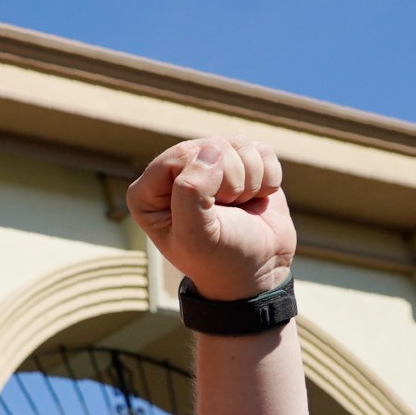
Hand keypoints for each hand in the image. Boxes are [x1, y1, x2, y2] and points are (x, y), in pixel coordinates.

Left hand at [126, 136, 295, 301]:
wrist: (258, 269)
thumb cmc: (219, 258)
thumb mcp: (195, 235)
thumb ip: (190, 192)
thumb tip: (210, 150)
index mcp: (147, 192)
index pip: (179, 156)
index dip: (204, 180)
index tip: (210, 211)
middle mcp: (175, 173)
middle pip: (211, 147)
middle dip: (230, 181)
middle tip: (226, 211)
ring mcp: (208, 165)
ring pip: (238, 145)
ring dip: (249, 181)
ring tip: (239, 207)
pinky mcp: (241, 163)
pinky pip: (261, 150)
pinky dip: (267, 178)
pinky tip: (255, 199)